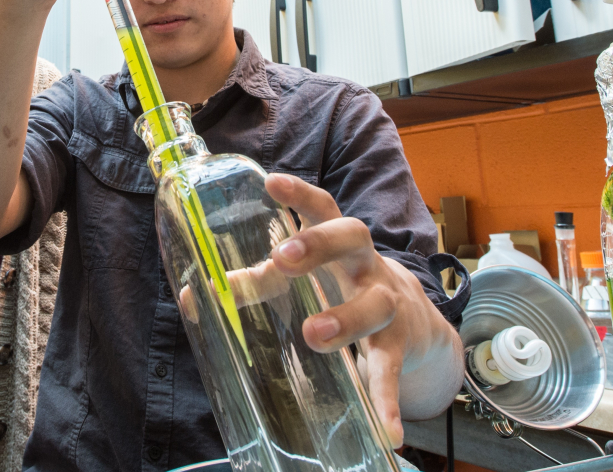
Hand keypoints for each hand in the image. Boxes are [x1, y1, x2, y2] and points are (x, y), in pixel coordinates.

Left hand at [264, 173, 462, 446]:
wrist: (414, 322)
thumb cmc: (342, 286)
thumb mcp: (305, 278)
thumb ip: (259, 280)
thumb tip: (198, 290)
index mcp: (339, 244)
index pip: (322, 206)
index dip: (298, 194)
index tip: (270, 181)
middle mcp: (365, 265)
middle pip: (354, 237)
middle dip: (318, 244)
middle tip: (282, 258)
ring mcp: (387, 304)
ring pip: (375, 303)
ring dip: (345, 318)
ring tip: (315, 335)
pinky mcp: (399, 345)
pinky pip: (391, 371)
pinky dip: (388, 401)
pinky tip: (387, 431)